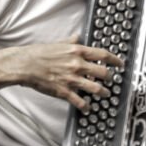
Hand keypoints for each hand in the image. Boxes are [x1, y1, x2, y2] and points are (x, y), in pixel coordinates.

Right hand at [0, 36, 122, 110]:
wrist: (24, 65)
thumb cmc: (39, 53)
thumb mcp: (57, 43)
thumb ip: (70, 41)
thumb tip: (77, 37)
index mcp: (77, 51)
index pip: (103, 55)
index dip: (115, 60)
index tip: (120, 64)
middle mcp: (77, 65)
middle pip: (104, 73)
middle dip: (110, 78)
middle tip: (112, 80)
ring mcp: (72, 79)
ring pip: (96, 88)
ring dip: (103, 93)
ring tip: (105, 94)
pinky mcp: (64, 91)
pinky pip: (80, 101)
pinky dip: (86, 106)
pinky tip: (87, 108)